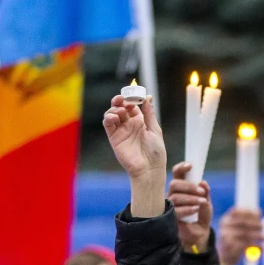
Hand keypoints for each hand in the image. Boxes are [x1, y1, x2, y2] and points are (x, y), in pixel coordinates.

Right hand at [103, 95, 166, 216]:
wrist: (150, 169)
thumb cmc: (156, 152)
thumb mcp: (155, 129)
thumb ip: (149, 113)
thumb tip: (148, 97)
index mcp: (140, 122)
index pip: (132, 105)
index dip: (132, 99)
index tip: (135, 95)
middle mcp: (129, 125)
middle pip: (120, 108)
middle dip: (120, 100)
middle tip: (122, 98)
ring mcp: (121, 131)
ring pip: (112, 114)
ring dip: (114, 108)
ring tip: (120, 110)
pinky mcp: (114, 138)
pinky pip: (108, 125)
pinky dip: (108, 117)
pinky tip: (114, 116)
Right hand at [167, 162, 212, 252]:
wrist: (199, 233)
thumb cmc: (201, 215)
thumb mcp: (206, 202)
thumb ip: (205, 192)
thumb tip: (203, 182)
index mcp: (181, 187)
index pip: (177, 173)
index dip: (181, 168)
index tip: (190, 166)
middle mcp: (173, 194)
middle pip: (175, 184)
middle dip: (189, 186)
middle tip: (202, 192)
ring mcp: (169, 205)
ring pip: (175, 197)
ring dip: (191, 198)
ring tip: (202, 202)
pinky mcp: (169, 217)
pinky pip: (175, 210)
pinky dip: (187, 208)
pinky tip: (195, 209)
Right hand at [216, 208, 263, 264]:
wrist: (224, 259)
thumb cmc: (233, 241)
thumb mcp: (236, 229)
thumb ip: (246, 220)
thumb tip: (259, 211)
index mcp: (225, 220)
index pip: (237, 211)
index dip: (250, 212)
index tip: (259, 213)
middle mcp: (224, 227)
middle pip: (244, 222)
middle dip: (256, 224)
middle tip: (263, 227)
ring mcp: (226, 237)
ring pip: (247, 234)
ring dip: (258, 236)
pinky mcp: (231, 248)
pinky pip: (247, 245)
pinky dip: (257, 247)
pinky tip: (263, 248)